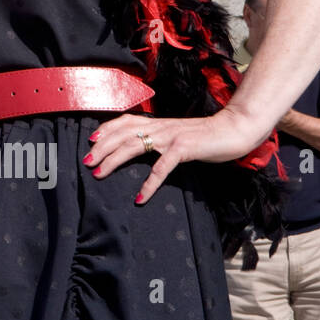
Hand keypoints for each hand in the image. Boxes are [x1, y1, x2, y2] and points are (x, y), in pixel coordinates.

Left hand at [83, 109, 262, 203]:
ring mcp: (170, 137)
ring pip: (133, 146)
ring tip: (99, 173)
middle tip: (86, 162)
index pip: (125, 122)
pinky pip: (161, 167)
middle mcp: (160, 127)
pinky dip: (149, 183)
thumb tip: (144, 145)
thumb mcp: (178, 133)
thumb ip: (161, 137)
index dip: (106, 130)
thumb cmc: (207, 135)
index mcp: (158, 123)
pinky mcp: (183, 148)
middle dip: (101, 147)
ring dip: (113, 160)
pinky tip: (140, 197)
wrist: (233, 129)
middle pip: (121, 134)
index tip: (91, 140)